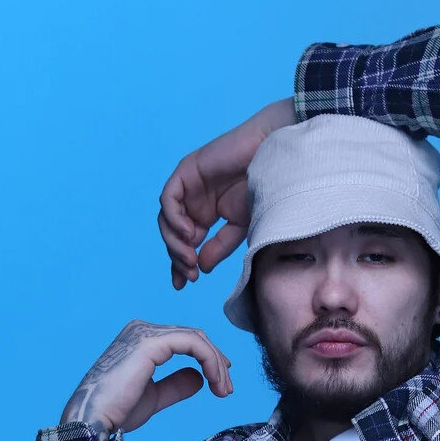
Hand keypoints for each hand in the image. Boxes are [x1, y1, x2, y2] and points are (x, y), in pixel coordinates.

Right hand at [60, 320, 232, 433]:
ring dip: (216, 364)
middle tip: (227, 389)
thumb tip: (199, 377)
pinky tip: (215, 381)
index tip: (222, 383)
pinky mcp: (150, 342)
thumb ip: (176, 385)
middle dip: (216, 362)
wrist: (94, 420)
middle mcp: (141, 329)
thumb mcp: (154, 396)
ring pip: (196, 339)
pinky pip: (192, 344)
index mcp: (140, 340)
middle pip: (193, 337)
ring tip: (224, 389)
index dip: (208, 359)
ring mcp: (145, 333)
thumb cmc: (116, 412)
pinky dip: (209, 361)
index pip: (184, 341)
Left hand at [159, 98, 295, 289]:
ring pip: (166, 219)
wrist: (272, 156)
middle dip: (177, 257)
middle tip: (189, 273)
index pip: (185, 242)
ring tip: (190, 257)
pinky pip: (168, 200)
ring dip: (175, 242)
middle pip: (172, 233)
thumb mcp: (240, 227)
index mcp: (205, 214)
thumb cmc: (263, 187)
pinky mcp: (186, 171)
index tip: (182, 284)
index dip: (180, 263)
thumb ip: (219, 246)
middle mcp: (193, 201)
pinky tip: (190, 234)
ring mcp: (188, 186)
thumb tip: (202, 268)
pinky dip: (175, 219)